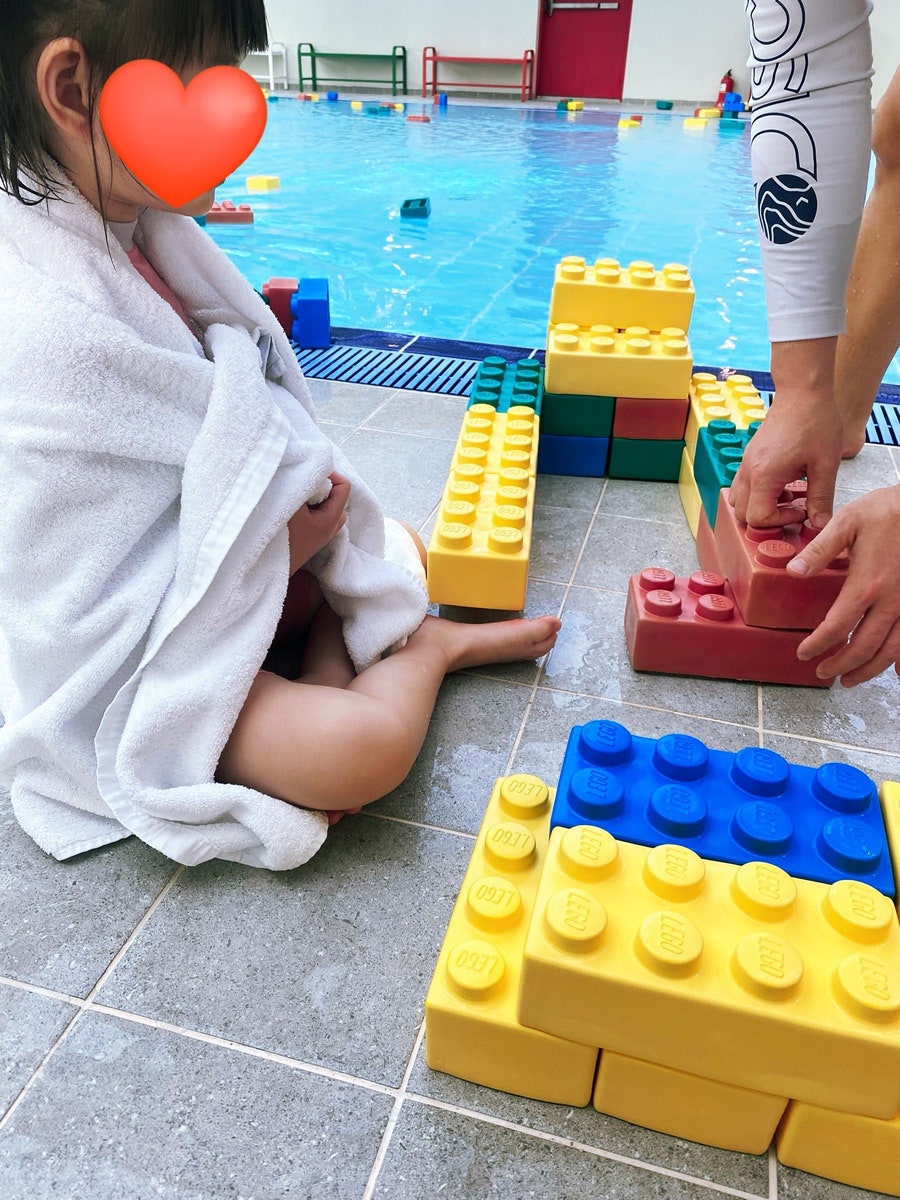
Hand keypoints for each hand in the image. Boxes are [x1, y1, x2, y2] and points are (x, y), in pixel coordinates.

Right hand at [287, 471, 349, 572]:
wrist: (268, 567)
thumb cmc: (283, 538)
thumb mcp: (292, 506)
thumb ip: (301, 486)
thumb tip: (304, 467)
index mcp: (333, 518)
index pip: (344, 486)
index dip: (330, 474)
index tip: (310, 471)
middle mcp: (332, 527)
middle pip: (336, 495)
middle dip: (322, 485)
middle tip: (303, 482)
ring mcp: (322, 533)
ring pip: (325, 504)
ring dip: (314, 496)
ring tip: (296, 495)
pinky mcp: (311, 537)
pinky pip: (317, 513)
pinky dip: (308, 506)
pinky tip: (292, 507)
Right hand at [728, 388, 842, 529]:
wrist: (803, 391)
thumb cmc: (815, 421)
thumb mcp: (825, 464)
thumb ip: (821, 498)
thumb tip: (821, 524)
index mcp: (764, 475)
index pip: (756, 517)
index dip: (778, 521)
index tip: (800, 511)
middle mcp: (749, 471)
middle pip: (741, 513)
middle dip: (766, 519)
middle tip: (792, 510)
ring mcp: (746, 463)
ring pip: (737, 500)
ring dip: (759, 506)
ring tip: (786, 497)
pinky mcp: (750, 456)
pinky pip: (743, 484)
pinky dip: (758, 493)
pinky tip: (782, 483)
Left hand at [789, 484, 899, 684]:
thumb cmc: (888, 511)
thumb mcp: (847, 522)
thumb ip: (819, 550)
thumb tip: (793, 571)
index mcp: (867, 584)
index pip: (837, 626)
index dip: (818, 644)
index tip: (804, 653)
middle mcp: (891, 601)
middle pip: (864, 646)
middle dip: (841, 664)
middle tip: (823, 672)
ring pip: (891, 650)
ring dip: (869, 669)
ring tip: (850, 679)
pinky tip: (896, 670)